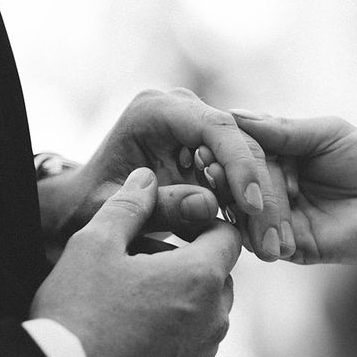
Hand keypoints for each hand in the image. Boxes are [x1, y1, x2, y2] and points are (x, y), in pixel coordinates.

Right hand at [30, 167, 240, 356]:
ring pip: (205, 328)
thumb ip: (127, 206)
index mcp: (200, 277)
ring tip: (131, 319)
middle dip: (190, 273)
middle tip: (142, 275)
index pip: (227, 237)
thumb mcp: (93, 245)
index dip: (202, 228)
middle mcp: (215, 323)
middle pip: (218, 283)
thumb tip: (147, 177)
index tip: (173, 232)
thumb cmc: (76, 312)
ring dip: (181, 317)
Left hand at [39, 88, 294, 261]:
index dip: (239, 165)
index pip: (213, 128)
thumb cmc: (90, 205)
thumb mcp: (116, 210)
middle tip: (272, 236)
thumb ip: (159, 206)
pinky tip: (261, 239)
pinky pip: (242, 176)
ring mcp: (198, 128)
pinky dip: (252, 208)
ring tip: (272, 245)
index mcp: (156, 111)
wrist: (84, 203)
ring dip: (264, 203)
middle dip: (260, 189)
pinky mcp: (209, 151)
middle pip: (240, 142)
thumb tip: (210, 206)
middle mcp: (182, 112)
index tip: (253, 207)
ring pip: (249, 160)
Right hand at [227, 113, 356, 273]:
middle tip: (215, 172)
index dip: (228, 153)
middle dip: (230, 181)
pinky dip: (260, 233)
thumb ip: (283, 130)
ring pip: (250, 218)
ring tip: (235, 197)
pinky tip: (257, 224)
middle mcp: (274, 194)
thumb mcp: (326, 135)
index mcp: (279, 163)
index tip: (211, 146)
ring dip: (241, 208)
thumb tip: (235, 115)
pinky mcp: (296, 249)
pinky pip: (269, 243)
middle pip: (242, 189)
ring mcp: (283, 223)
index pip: (245, 157)